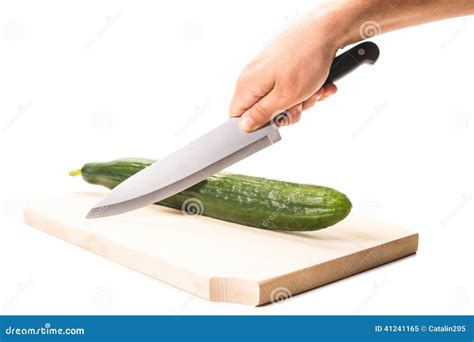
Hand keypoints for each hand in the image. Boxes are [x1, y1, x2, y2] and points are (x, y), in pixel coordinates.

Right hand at [229, 12, 340, 131]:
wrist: (324, 30)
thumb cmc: (304, 59)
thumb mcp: (284, 97)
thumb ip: (261, 114)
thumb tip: (244, 126)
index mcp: (247, 86)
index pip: (238, 117)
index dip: (257, 126)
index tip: (275, 123)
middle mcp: (253, 78)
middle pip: (263, 112)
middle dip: (286, 113)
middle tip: (299, 105)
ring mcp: (267, 73)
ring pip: (280, 102)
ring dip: (301, 102)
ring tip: (313, 91)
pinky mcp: (280, 68)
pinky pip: (290, 89)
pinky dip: (306, 90)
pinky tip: (318, 85)